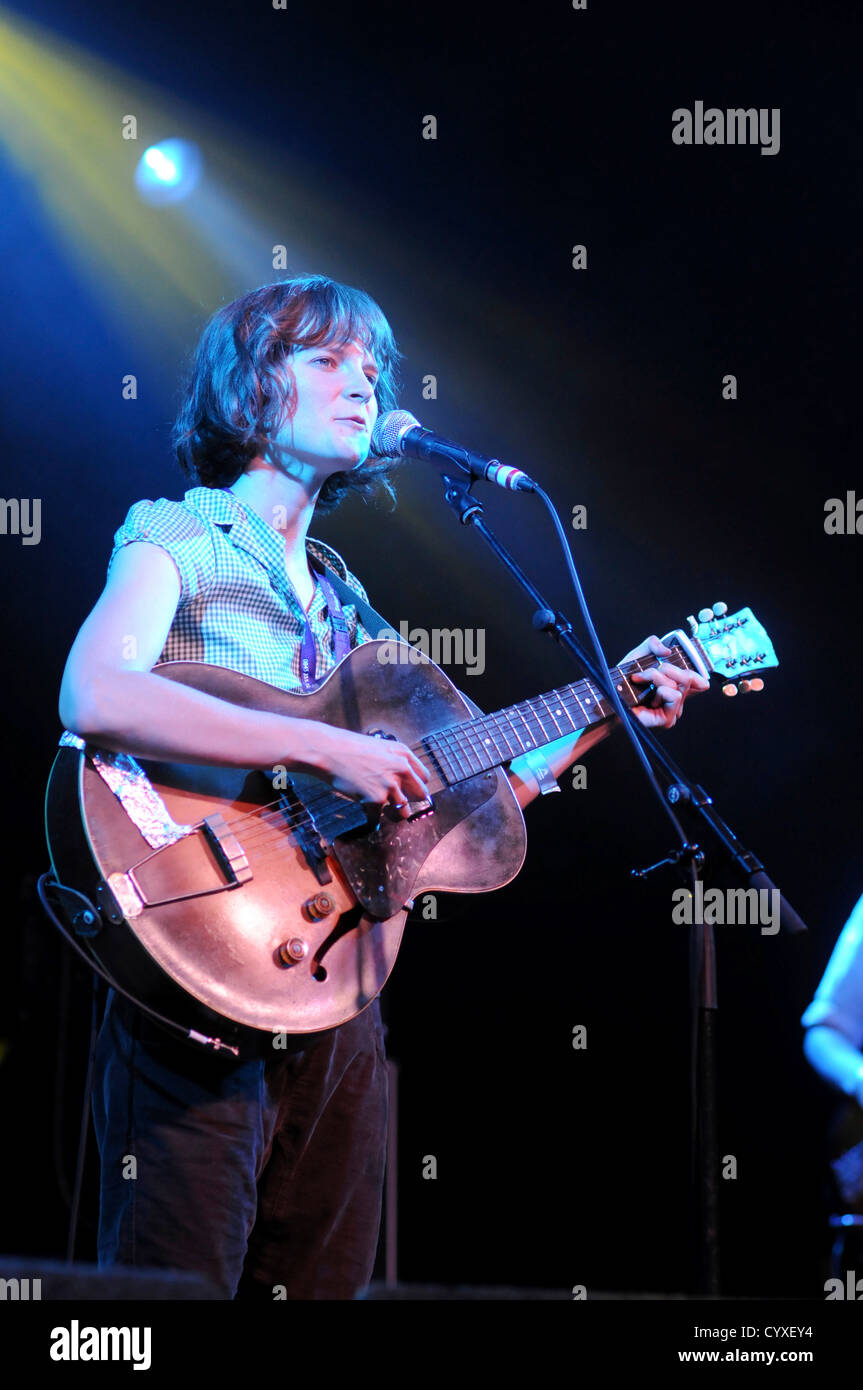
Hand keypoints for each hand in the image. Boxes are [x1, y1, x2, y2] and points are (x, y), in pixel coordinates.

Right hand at [307, 723, 431, 817]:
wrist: (329, 751)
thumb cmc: (350, 747)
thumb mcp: (379, 747)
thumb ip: (394, 761)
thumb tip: (402, 778)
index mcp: (403, 754)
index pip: (424, 777)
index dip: (417, 785)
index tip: (411, 791)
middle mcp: (401, 770)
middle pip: (420, 795)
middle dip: (411, 801)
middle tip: (401, 803)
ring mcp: (389, 786)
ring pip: (403, 811)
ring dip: (395, 814)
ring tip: (387, 813)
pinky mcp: (375, 800)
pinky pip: (378, 817)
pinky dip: (372, 819)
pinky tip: (369, 817)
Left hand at [619, 635, 708, 728]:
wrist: (607, 698)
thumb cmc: (621, 681)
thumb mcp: (638, 655)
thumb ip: (652, 644)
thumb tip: (667, 651)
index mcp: (674, 688)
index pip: (699, 683)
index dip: (695, 672)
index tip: (674, 666)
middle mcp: (676, 701)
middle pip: (688, 678)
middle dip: (667, 668)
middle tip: (647, 671)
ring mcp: (672, 712)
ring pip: (679, 686)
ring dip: (657, 677)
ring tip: (640, 680)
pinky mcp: (666, 719)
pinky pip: (674, 696)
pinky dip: (659, 688)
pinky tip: (644, 692)